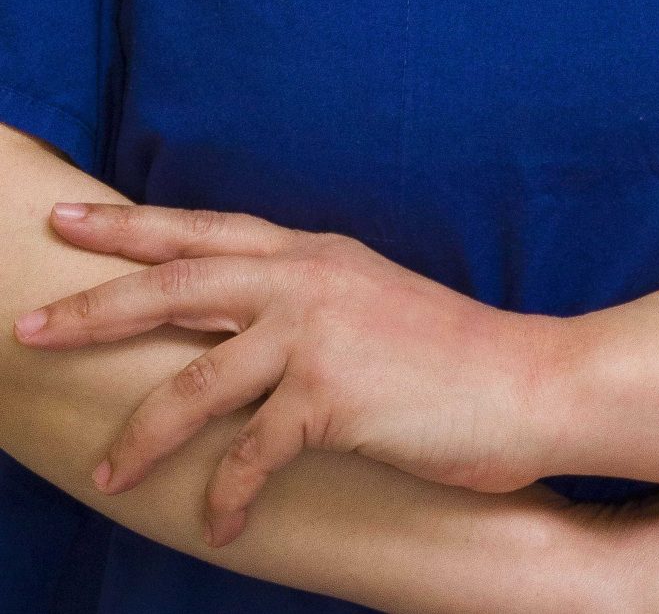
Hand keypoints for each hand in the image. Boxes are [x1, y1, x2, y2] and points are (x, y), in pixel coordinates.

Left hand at [17, 201, 561, 537]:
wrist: (526, 382)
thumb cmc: (446, 353)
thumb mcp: (368, 300)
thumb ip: (303, 298)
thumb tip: (236, 318)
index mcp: (313, 253)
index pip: (203, 232)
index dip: (130, 226)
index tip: (67, 218)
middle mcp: (308, 281)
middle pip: (175, 286)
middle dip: (95, 308)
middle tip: (30, 327)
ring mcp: (319, 336)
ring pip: (196, 383)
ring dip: (143, 435)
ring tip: (108, 473)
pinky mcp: (333, 398)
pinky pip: (251, 455)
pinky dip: (228, 495)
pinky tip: (219, 522)